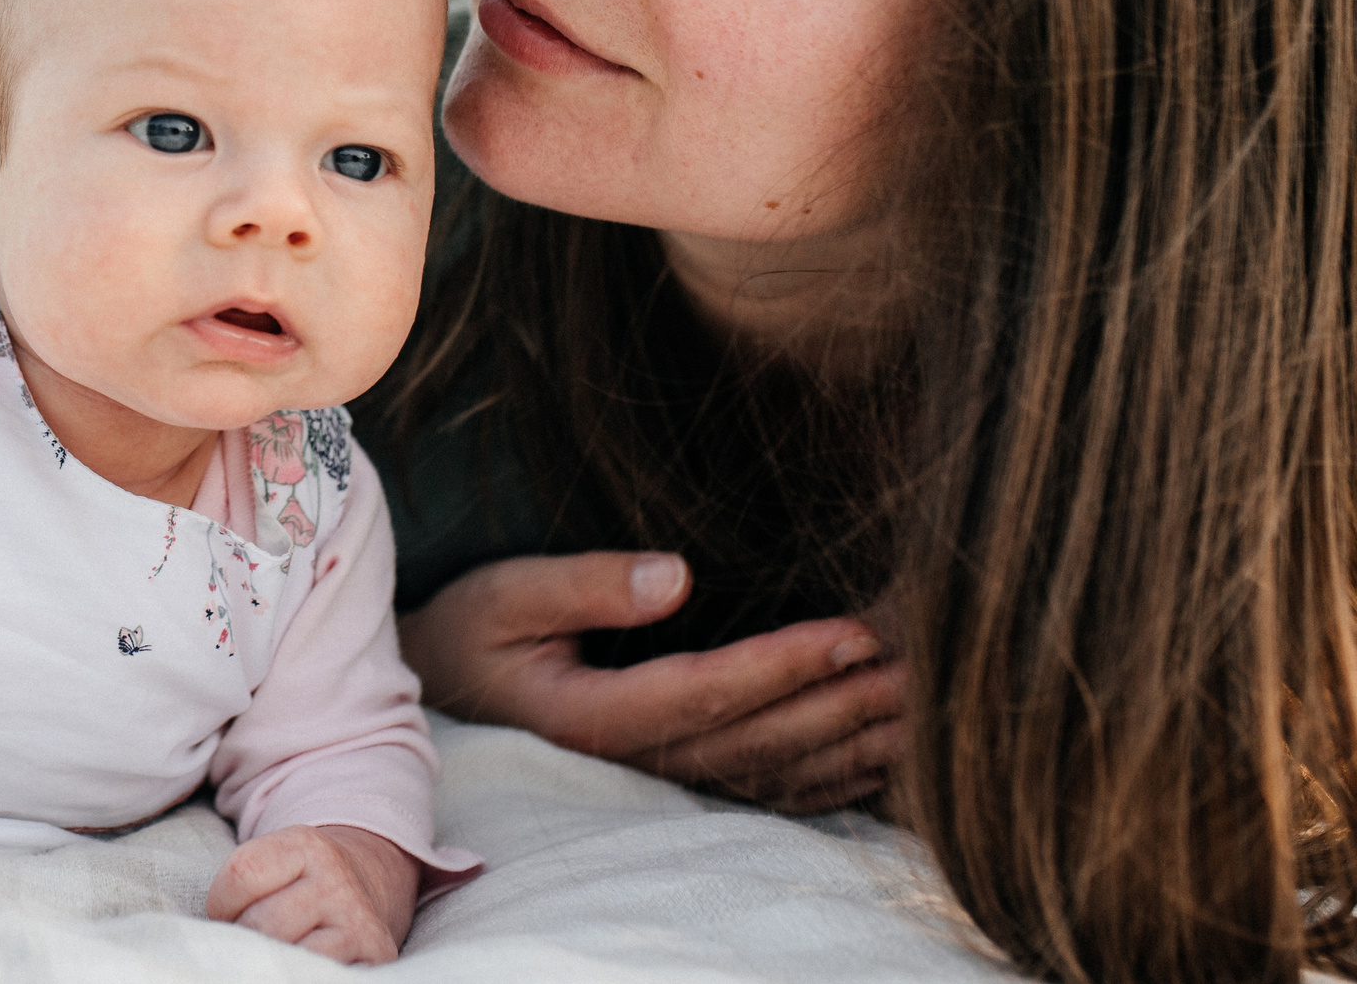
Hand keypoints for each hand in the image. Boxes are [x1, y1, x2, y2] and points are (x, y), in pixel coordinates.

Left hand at [206, 823, 419, 963]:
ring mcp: (358, 920)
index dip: (221, 903)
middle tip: (255, 937)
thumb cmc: (301, 882)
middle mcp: (337, 880)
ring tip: (275, 952)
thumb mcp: (275, 862)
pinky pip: (317, 976)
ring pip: (286, 955)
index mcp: (306, 845)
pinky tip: (297, 966)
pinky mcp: (375, 954)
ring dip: (270, 960)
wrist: (364, 888)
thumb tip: (216, 939)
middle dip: (245, 937)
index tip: (229, 912)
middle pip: (261, 923)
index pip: (241, 875)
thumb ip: (244, 884)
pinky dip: (298, 973)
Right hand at [399, 552, 904, 813]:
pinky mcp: (674, 781)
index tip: (852, 631)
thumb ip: (587, 583)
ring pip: (775, 772)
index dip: (786, 663)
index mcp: (595, 716)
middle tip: (925, 662)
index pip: (708, 690)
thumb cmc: (473, 631)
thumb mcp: (507, 592)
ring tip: (926, 702)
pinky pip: (767, 792)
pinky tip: (885, 753)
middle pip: (759, 738)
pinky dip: (834, 780)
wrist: (441, 693)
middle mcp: (636, 761)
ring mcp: (658, 781)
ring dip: (855, 741)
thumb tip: (679, 574)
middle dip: (846, 700)